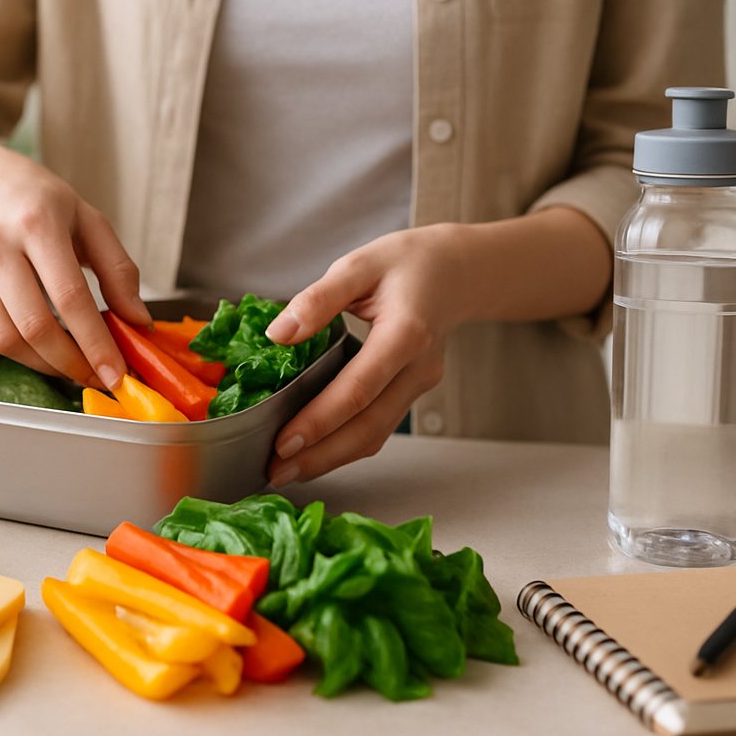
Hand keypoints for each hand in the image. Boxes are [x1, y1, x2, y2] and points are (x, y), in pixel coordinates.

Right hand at [0, 147, 151, 389]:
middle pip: (35, 325)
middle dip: (71, 362)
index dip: (95, 341)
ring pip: (7, 339)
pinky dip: (20, 354)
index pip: (69, 296)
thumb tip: (138, 321)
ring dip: (45, 365)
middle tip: (98, 377)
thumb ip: (119, 271)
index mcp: (38, 224)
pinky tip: (45, 352)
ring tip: (74, 367)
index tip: (116, 372)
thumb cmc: (46, 203)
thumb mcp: (93, 222)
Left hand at [263, 224, 471, 484]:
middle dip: (321, 456)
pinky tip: (315, 451)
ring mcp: (419, 385)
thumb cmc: (407, 262)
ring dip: (332, 459)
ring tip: (287, 470)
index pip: (359, 389)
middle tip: (276, 473)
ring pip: (376, 434)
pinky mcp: (413, 391)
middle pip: (369, 427)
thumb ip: (319, 298)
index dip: (320, 421)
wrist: (459, 270)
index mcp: (406, 334)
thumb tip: (278, 334)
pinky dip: (346, 444)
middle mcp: (417, 368)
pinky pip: (379, 425)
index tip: (284, 443)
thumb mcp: (359, 264)